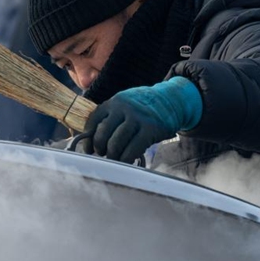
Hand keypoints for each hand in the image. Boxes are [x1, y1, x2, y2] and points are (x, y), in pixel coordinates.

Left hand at [83, 76, 202, 163]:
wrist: (170, 99)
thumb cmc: (141, 108)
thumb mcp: (123, 105)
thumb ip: (109, 117)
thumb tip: (91, 139)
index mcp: (113, 102)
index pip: (93, 121)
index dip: (88, 138)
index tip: (88, 149)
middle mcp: (123, 108)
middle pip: (103, 134)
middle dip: (100, 148)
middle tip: (102, 154)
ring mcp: (137, 118)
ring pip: (116, 143)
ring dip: (112, 155)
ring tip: (113, 158)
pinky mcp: (150, 129)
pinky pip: (133, 149)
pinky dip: (126, 158)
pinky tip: (126, 160)